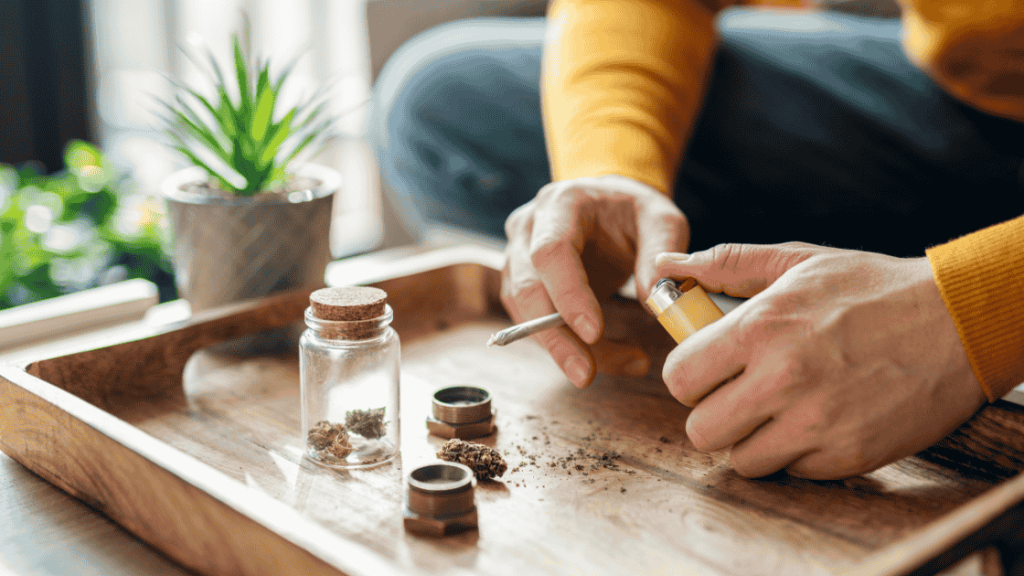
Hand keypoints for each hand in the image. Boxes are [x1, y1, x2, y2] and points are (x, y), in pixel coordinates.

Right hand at [501, 175, 688, 386]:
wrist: (609, 204)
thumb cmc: (633, 211)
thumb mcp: (661, 218)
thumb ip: (662, 250)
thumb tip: (653, 299)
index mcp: (561, 204)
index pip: (551, 252)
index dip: (568, 295)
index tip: (594, 333)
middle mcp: (528, 227)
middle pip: (526, 289)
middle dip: (556, 338)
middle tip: (586, 374)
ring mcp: (517, 255)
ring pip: (525, 313)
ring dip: (564, 348)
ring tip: (621, 363)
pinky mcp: (520, 282)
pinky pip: (532, 322)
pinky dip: (565, 345)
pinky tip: (603, 356)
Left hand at [655, 242, 986, 479]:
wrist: (959, 322)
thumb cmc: (872, 288)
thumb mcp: (798, 261)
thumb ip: (725, 265)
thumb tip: (664, 265)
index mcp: (761, 328)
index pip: (679, 378)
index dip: (687, 377)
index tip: (708, 370)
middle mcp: (783, 380)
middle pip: (700, 430)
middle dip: (712, 414)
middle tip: (738, 395)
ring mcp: (817, 424)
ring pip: (742, 461)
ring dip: (751, 440)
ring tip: (777, 410)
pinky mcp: (848, 456)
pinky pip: (792, 471)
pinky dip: (797, 453)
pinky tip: (818, 420)